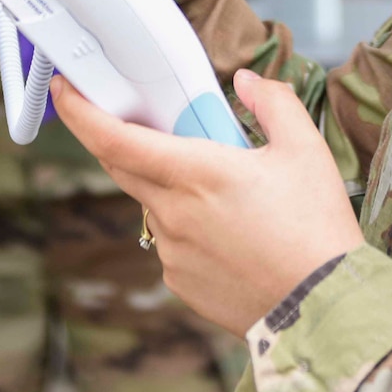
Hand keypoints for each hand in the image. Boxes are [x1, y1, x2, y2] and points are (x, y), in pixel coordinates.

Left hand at [50, 68, 364, 335]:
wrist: (325, 309)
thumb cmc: (317, 230)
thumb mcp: (305, 149)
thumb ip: (272, 103)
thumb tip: (247, 83)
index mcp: (195, 173)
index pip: (114, 139)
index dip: (80, 112)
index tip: (65, 90)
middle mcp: (173, 213)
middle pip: (123, 166)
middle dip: (124, 139)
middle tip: (158, 126)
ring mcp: (172, 252)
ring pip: (155, 205)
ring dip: (174, 190)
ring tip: (232, 198)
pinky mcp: (180, 283)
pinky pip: (172, 243)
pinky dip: (190, 228)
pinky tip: (234, 236)